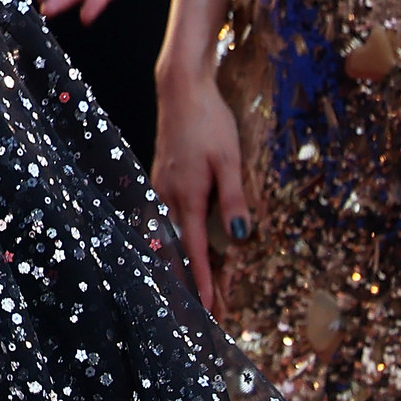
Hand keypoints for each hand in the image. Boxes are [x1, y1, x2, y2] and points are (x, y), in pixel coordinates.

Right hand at [151, 71, 250, 313]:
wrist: (180, 88)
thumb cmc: (209, 121)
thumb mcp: (229, 159)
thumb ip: (233, 198)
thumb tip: (239, 236)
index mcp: (187, 196)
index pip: (195, 250)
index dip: (203, 283)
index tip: (208, 312)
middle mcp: (169, 195)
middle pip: (175, 249)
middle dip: (185, 282)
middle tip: (197, 312)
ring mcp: (161, 185)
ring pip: (166, 234)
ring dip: (176, 262)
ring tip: (183, 287)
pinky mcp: (160, 175)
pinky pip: (163, 216)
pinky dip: (169, 239)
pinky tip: (172, 244)